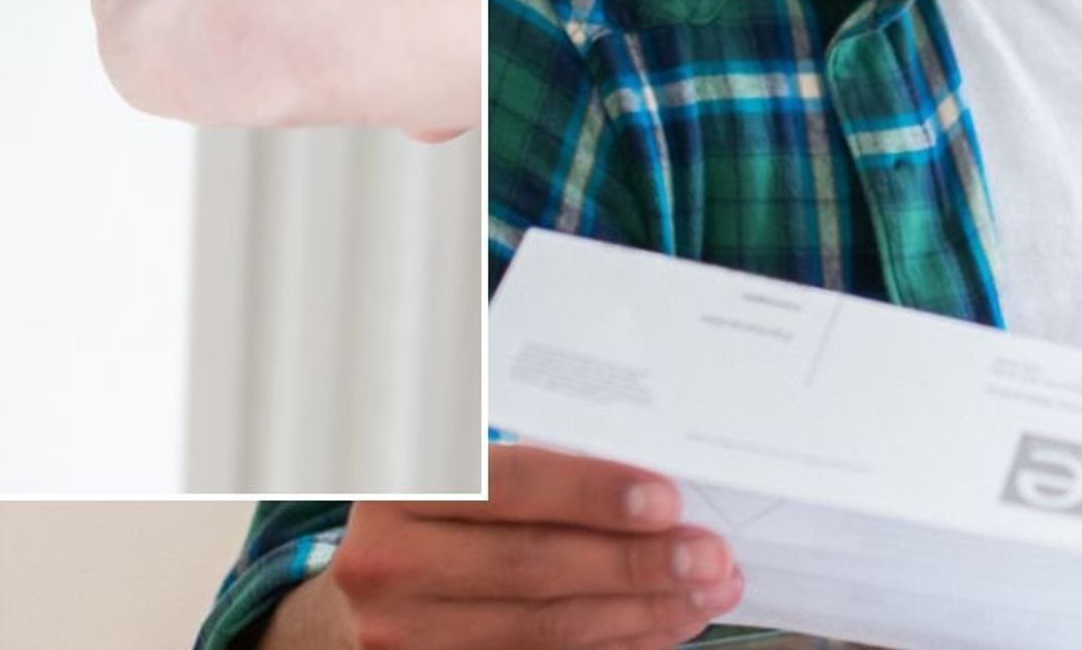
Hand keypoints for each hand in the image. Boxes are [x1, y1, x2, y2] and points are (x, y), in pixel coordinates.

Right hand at [277, 445, 744, 649]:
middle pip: (535, 567)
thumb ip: (528, 451)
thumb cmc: (437, 497)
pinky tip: (662, 624)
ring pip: (546, 628)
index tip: (666, 500)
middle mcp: (391, 560)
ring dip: (640, 612)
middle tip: (709, 555)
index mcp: (402, 481)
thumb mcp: (457, 454)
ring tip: (705, 591)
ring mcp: (406, 631)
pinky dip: (615, 643)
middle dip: (636, 563)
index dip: (592, 494)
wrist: (372, 573)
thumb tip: (649, 464)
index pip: (511, 486)